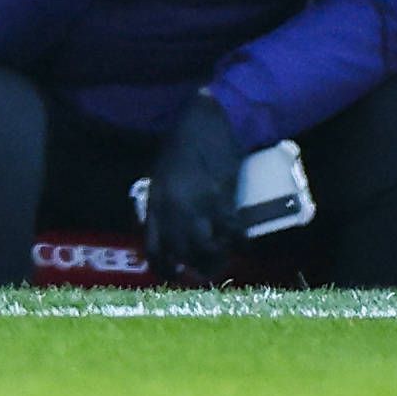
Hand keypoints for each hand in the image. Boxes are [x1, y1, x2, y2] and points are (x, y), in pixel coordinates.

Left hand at [140, 92, 243, 277]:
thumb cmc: (183, 141)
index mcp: (156, 200)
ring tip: (223, 259)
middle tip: (204, 270)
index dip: (164, 269)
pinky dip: (238, 242)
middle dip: (194, 267)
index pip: (154, 248)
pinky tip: (242, 242)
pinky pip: (232, 233)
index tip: (175, 276)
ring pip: (207, 249)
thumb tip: (168, 230)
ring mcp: (200, 204)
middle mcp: (175, 208)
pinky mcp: (224, 198)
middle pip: (182, 253)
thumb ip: (163, 202)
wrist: (209, 119)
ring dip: (216, 260)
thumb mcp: (161, 173)